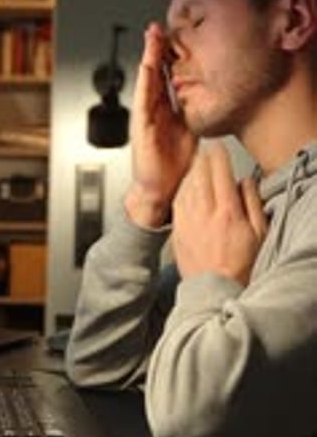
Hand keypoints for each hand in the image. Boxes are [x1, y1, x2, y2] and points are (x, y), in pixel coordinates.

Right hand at [124, 22, 196, 227]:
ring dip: (148, 58)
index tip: (173, 37)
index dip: (168, 56)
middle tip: (157, 28)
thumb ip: (193, 111)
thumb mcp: (189, 129)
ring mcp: (145, 116)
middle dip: (155, 49)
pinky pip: (143, 99)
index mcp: (164, 108)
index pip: (165, 76)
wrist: (160, 187)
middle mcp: (152, 109)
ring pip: (146, 80)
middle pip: (153, 72)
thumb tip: (210, 96)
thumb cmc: (172, 163)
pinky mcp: (141, 126)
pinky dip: (145, 82)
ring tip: (151, 39)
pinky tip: (147, 68)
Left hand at [171, 141, 267, 284]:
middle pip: (200, 175)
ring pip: (186, 186)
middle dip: (202, 159)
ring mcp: (188, 222)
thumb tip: (244, 182)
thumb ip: (252, 203)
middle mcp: (204, 213)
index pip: (220, 172)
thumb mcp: (259, 233)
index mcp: (227, 212)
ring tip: (195, 165)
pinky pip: (177, 202)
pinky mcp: (178, 231)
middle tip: (205, 151)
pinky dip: (181, 189)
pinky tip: (185, 187)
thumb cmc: (240, 265)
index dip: (219, 155)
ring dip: (190, 172)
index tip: (218, 147)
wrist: (214, 289)